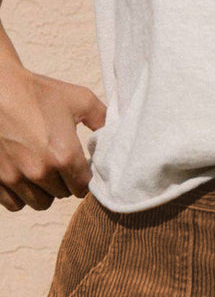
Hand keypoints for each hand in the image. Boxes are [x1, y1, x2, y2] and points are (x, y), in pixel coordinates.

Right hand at [0, 62, 105, 210]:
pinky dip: (21, 196)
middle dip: (64, 182)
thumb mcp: (79, 99)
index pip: (83, 187)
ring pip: (41, 202)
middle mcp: (41, 170)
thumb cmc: (38, 91)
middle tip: (58, 164)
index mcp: (65, 155)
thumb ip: (103, 119)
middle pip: (63, 194)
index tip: (78, 166)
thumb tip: (117, 134)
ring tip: (42, 172)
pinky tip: (23, 179)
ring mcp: (16, 176)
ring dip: (44, 191)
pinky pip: (15, 204)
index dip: (83, 178)